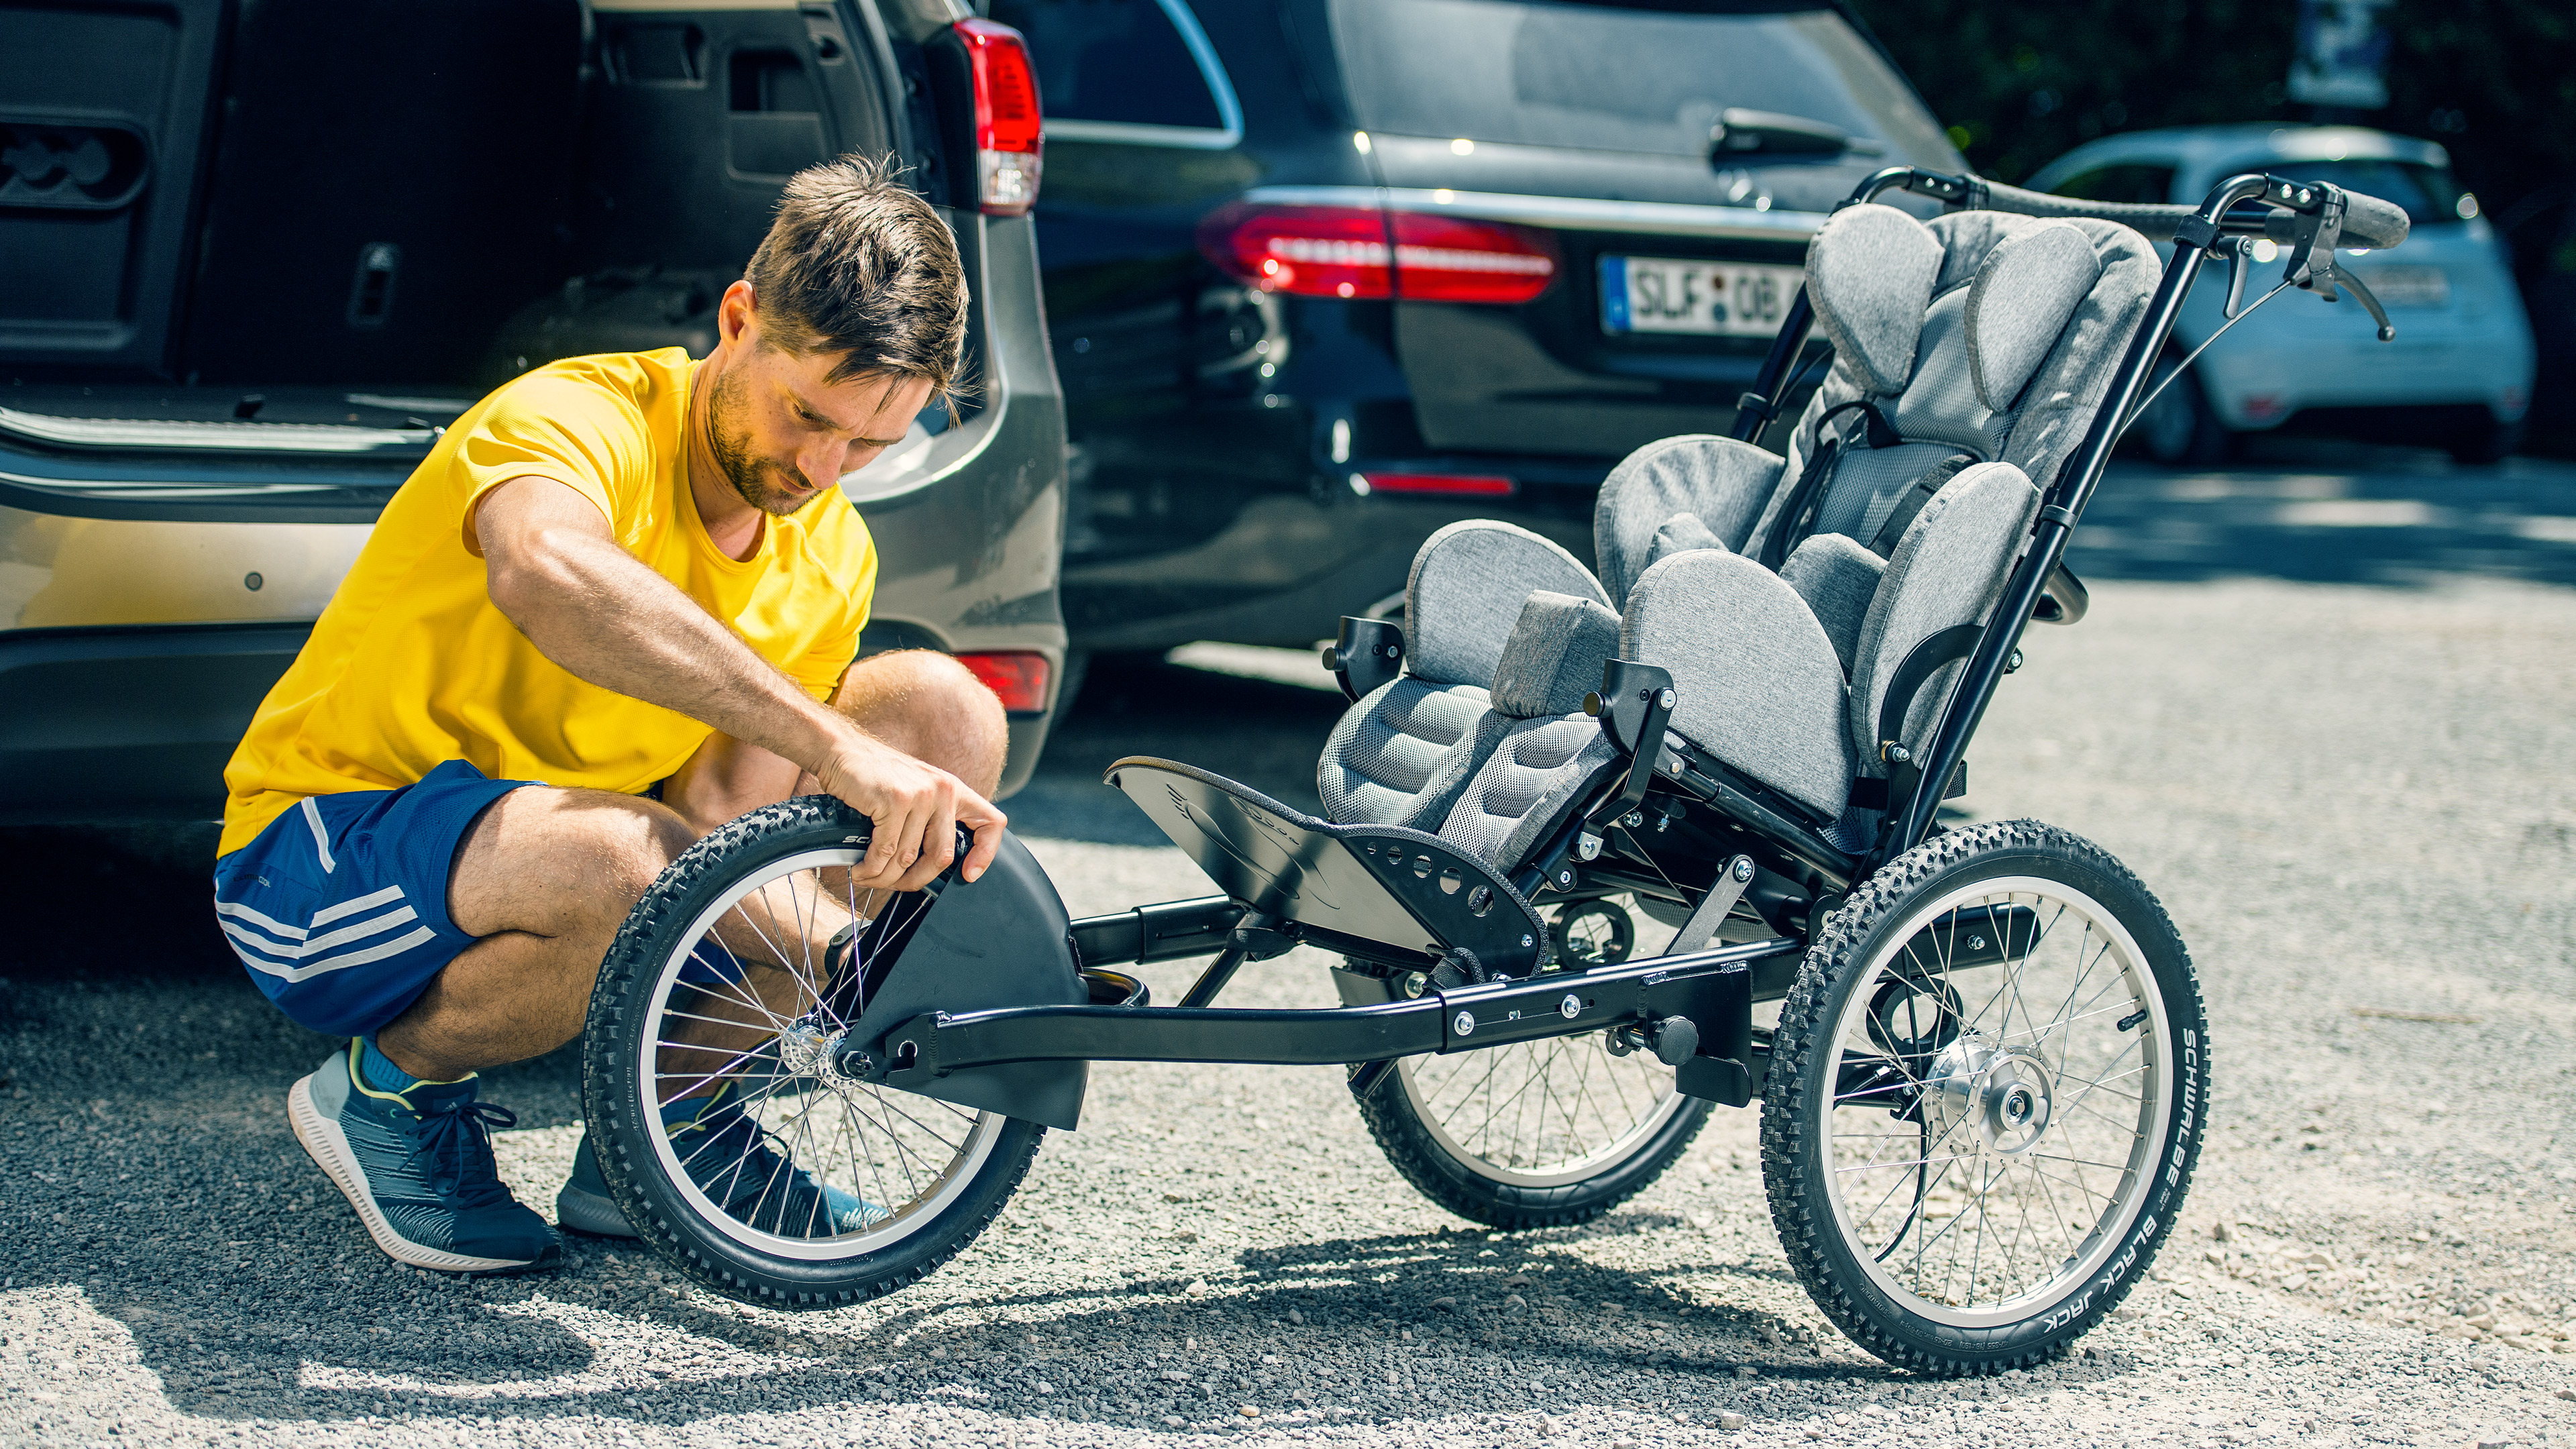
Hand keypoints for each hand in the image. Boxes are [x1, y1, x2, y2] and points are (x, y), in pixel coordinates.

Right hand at [807, 728, 1004, 890]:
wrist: (840, 750)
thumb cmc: (875, 778)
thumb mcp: (916, 792)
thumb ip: (931, 819)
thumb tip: (934, 866)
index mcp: (953, 790)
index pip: (992, 822)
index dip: (986, 853)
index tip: (969, 875)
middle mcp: (944, 791)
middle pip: (943, 856)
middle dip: (916, 880)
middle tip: (894, 885)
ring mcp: (921, 795)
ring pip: (909, 857)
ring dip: (885, 876)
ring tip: (868, 876)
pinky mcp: (896, 800)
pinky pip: (886, 850)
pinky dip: (871, 866)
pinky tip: (860, 867)